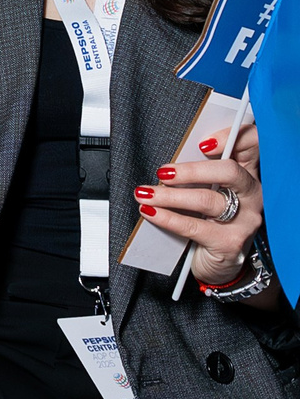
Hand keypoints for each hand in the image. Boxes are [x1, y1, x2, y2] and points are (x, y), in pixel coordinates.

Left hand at [140, 129, 263, 285]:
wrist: (217, 261)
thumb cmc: (209, 219)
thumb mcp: (207, 190)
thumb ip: (198, 173)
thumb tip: (170, 161)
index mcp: (247, 174)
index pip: (251, 145)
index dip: (231, 137)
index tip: (202, 142)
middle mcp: (252, 194)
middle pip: (229, 172)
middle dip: (192, 170)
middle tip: (163, 173)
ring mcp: (245, 219)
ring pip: (208, 200)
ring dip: (170, 195)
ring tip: (145, 193)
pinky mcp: (230, 242)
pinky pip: (195, 227)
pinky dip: (168, 218)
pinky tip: (150, 212)